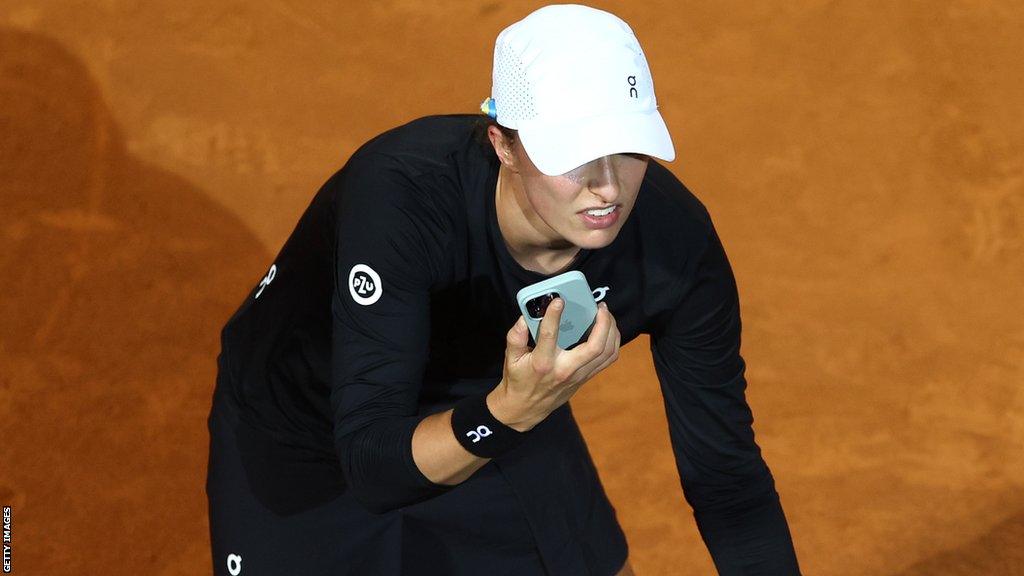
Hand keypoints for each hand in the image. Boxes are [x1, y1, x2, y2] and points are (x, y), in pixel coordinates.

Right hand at [488, 298, 620, 430]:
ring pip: (607, 353)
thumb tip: (524, 318)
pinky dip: (613, 342)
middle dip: (603, 323)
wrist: (525, 409)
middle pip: (594, 346)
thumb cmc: (518, 380)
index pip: (550, 335)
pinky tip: (608, 330)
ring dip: (611, 331)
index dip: (554, 315)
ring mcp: (578, 375)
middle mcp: (565, 369)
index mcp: (543, 363)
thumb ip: (515, 337)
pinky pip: (608, 359)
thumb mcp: (510, 358)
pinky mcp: (585, 378)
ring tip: (606, 315)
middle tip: (600, 306)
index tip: (558, 300)